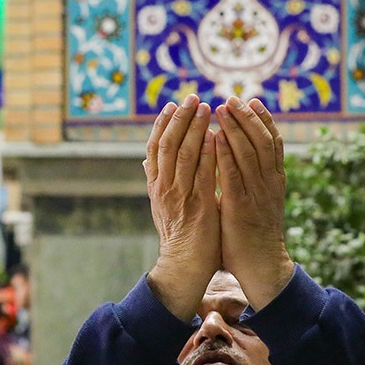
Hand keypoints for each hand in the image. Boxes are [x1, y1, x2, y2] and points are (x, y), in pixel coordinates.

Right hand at [143, 95, 220, 320]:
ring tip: (205, 107)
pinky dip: (209, 152)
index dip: (163, 124)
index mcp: (155, 186)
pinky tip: (217, 135)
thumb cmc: (178, 237)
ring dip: (195, 128)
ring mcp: (180, 197)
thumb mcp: (161, 206)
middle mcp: (164, 188)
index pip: (154, 147)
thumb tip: (147, 161)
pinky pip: (203, 173)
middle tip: (192, 97)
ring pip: (183, 154)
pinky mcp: (199, 206)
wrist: (183, 268)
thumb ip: (157, 182)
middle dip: (180, 118)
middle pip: (167, 144)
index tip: (171, 104)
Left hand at [215, 97, 294, 310]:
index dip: (263, 120)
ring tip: (223, 108)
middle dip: (247, 117)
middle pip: (262, 141)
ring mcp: (257, 194)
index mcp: (274, 181)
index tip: (252, 100)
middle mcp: (269, 183)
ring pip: (249, 152)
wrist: (262, 266)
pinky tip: (216, 137)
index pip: (273, 142)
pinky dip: (224, 153)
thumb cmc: (253, 235)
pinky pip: (233, 175)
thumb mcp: (254, 201)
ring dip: (235, 128)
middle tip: (234, 97)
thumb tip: (236, 161)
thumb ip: (248, 181)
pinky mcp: (241, 207)